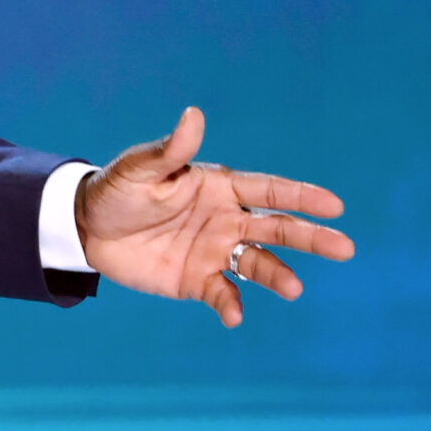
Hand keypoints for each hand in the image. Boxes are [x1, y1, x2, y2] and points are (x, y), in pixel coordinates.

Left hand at [76, 107, 353, 326]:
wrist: (86, 228)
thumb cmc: (117, 190)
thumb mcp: (140, 169)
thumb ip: (171, 150)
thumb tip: (193, 115)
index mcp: (220, 188)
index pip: (270, 190)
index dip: (302, 196)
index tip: (334, 206)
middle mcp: (227, 220)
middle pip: (277, 228)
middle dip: (311, 237)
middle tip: (345, 249)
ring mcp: (214, 251)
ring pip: (258, 263)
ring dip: (277, 275)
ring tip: (293, 288)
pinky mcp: (196, 279)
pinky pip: (221, 293)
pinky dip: (230, 304)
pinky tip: (233, 315)